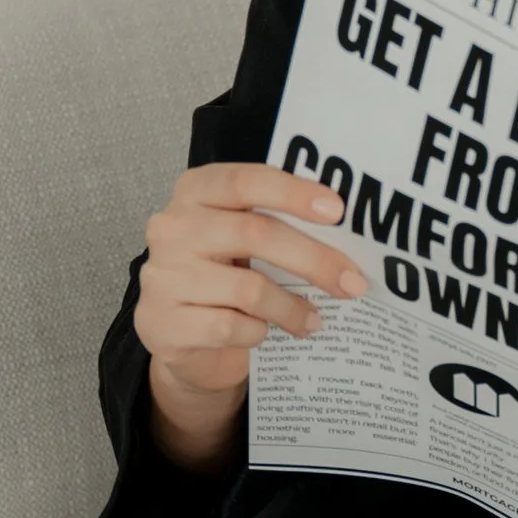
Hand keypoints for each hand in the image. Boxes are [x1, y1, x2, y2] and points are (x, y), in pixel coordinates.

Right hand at [136, 163, 367, 465]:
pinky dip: (258, 333)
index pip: (245, 181)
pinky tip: (265, 333)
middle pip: (255, 234)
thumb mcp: (242, 238)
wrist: (178, 336)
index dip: (293, 193)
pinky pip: (230, 328)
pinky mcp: (164, 324)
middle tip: (353, 282)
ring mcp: (164, 276)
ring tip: (314, 320)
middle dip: (314, 259)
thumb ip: (276, 223)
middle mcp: (172, 227)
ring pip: (248, 289)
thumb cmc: (223, 274)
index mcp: (195, 192)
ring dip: (292, 307)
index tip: (337, 211)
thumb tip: (346, 236)